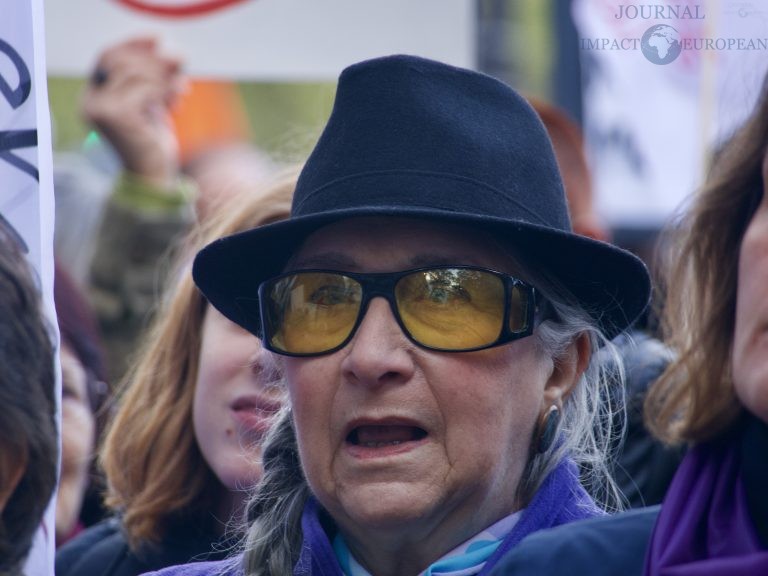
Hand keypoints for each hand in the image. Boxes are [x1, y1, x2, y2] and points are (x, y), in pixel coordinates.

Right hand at [82, 37, 185, 188]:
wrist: (153, 178)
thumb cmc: (151, 144)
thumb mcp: (149, 106)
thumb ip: (149, 80)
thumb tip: (166, 49)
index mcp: (93, 97)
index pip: (108, 57)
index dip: (133, 45)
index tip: (159, 41)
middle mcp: (90, 102)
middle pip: (122, 61)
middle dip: (154, 60)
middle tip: (181, 63)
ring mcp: (101, 110)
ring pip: (135, 74)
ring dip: (164, 77)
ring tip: (182, 88)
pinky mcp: (117, 117)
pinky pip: (145, 90)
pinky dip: (166, 90)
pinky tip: (178, 99)